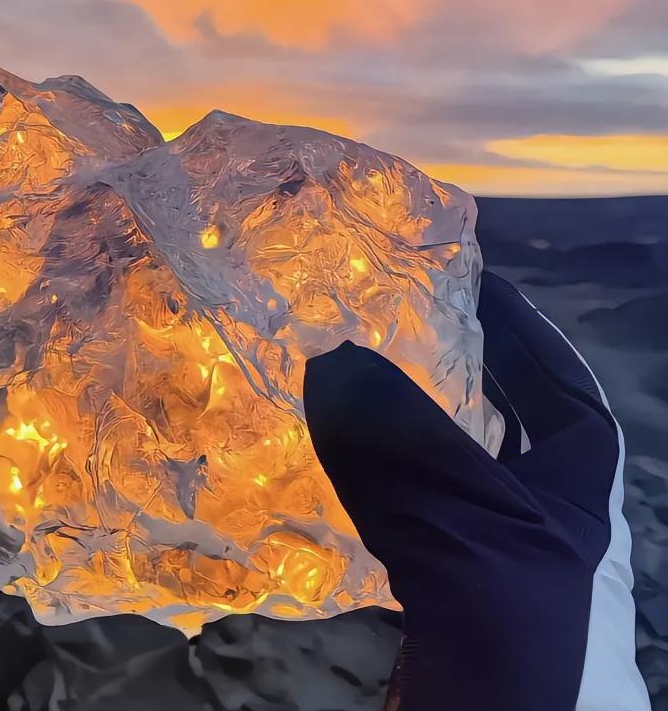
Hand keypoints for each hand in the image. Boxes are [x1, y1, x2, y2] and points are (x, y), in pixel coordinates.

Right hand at [302, 271, 647, 710]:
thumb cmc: (508, 629)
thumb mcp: (458, 524)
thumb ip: (396, 440)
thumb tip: (329, 358)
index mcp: (579, 485)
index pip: (562, 382)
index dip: (522, 327)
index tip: (475, 279)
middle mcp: (547, 509)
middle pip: (514, 413)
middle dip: (471, 362)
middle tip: (417, 310)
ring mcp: (501, 548)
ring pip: (462, 456)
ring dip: (421, 411)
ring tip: (376, 363)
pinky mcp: (453, 582)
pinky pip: (422, 499)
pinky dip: (392, 466)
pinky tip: (358, 450)